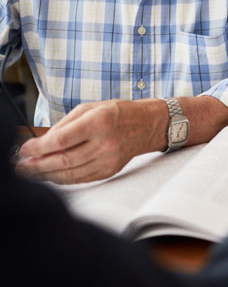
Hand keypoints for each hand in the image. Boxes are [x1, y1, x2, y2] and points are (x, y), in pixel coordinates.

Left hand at [16, 99, 162, 183]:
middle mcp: (105, 142)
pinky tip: (51, 175)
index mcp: (99, 122)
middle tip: (22, 166)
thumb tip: (42, 142)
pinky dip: (63, 179)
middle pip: (63, 160)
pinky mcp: (109, 170)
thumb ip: (65, 124)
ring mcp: (108, 159)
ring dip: (46, 175)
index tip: (25, 149)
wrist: (147, 125)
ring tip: (31, 173)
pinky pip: (80, 179)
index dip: (39, 148)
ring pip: (70, 174)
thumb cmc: (118, 113)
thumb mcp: (90, 108)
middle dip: (37, 165)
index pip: (62, 140)